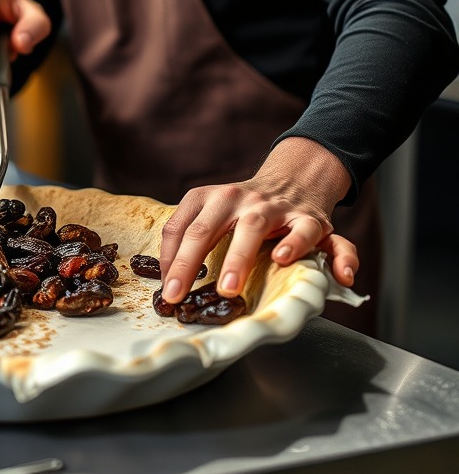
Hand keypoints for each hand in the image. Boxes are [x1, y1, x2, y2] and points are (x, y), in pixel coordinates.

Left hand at [158, 137, 359, 302]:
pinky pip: (303, 231)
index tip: (166, 290)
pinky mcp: (307, 218)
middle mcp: (236, 198)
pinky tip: (284, 259)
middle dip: (188, 262)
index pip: (179, 226)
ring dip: (238, 258)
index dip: (168, 259)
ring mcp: (271, 207)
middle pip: (206, 228)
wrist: (295, 179)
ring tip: (228, 288)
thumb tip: (168, 282)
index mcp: (208, 198)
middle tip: (179, 294)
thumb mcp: (215, 212)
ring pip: (252, 228)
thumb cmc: (246, 209)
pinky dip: (296, 245)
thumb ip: (191, 238)